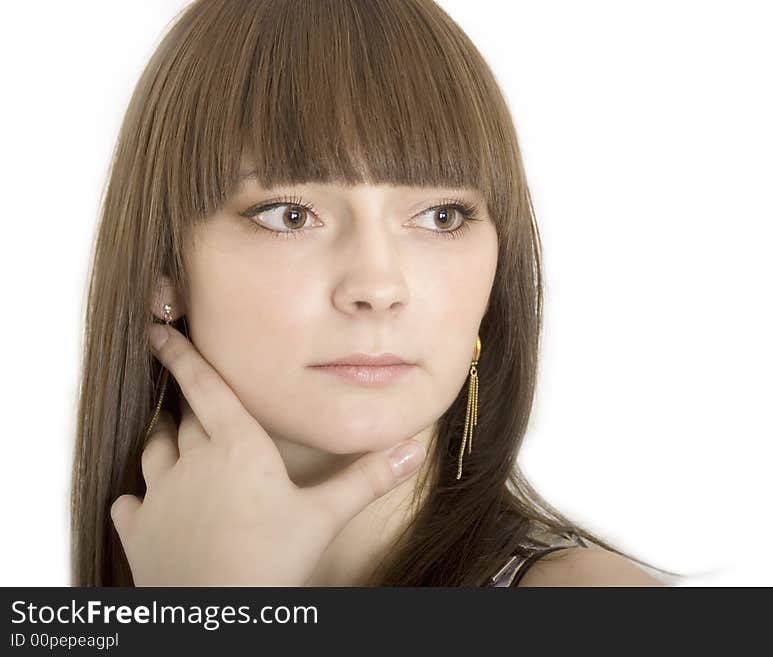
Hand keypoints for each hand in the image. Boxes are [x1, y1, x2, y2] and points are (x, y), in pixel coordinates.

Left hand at [110, 323, 426, 585]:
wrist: (216, 614)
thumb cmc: (271, 562)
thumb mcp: (325, 517)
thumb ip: (366, 480)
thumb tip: (413, 449)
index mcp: (236, 446)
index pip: (204, 387)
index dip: (180, 356)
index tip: (159, 332)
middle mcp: (191, 461)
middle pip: (184, 419)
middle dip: (189, 406)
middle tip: (194, 399)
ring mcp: (159, 496)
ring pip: (153, 452)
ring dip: (163, 443)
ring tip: (171, 440)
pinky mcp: (138, 531)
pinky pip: (129, 502)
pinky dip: (137, 499)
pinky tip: (145, 504)